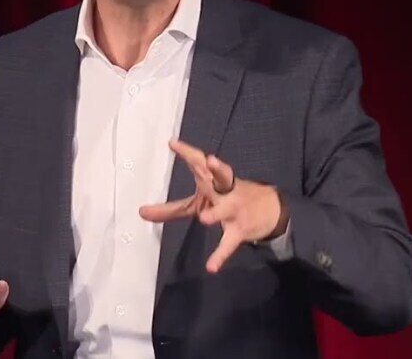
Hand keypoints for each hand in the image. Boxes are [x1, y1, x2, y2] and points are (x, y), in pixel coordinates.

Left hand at [139, 140, 288, 272]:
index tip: (173, 143)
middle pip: (219, 178)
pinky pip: (228, 243)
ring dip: (216, 212)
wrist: (271, 209)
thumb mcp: (201, 200)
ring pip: (225, 209)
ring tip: (204, 218)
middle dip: (214, 170)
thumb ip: (171, 208)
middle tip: (207, 161)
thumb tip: (141, 212)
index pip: (200, 163)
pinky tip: (211, 266)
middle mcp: (225, 191)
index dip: (188, 153)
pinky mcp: (239, 230)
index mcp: (214, 180)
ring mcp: (233, 210)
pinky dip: (220, 255)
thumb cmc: (228, 199)